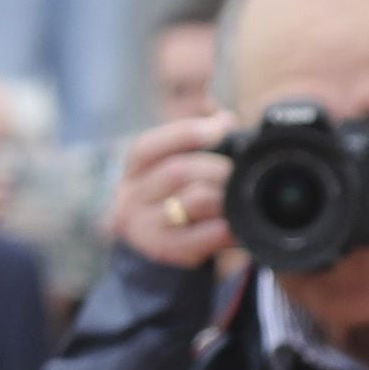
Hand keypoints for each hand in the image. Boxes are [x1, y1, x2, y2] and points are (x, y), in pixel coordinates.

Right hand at [111, 108, 238, 275]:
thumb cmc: (172, 195)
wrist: (153, 245)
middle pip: (178, 172)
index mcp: (133, 169)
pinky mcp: (167, 251)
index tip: (221, 127)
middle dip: (217, 168)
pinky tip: (236, 223)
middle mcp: (130, 198)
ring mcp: (145, 228)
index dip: (187, 133)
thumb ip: (195, 137)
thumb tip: (225, 119)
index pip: (149, 147)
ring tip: (237, 196)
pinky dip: (228, 225)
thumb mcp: (174, 163)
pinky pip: (207, 233)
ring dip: (224, 195)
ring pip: (195, 200)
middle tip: (237, 171)